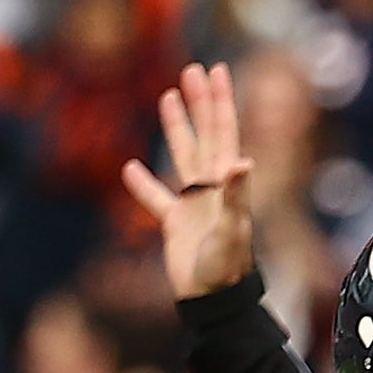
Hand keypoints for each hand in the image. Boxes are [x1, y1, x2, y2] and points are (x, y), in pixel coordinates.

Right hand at [118, 62, 259, 303]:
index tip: (216, 70)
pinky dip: (143, 185)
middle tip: (193, 70)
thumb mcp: (231, 229)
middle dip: (200, 103)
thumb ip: (236, 195)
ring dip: (177, 128)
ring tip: (168, 98)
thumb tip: (241, 161)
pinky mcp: (175, 224)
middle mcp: (212, 189)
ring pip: (182, 157)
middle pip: (205, 135)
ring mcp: (194, 204)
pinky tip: (130, 168)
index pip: (223, 132)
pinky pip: (155, 199)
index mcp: (226, 184)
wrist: (212, 302)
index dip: (219, 101)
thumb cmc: (225, 267)